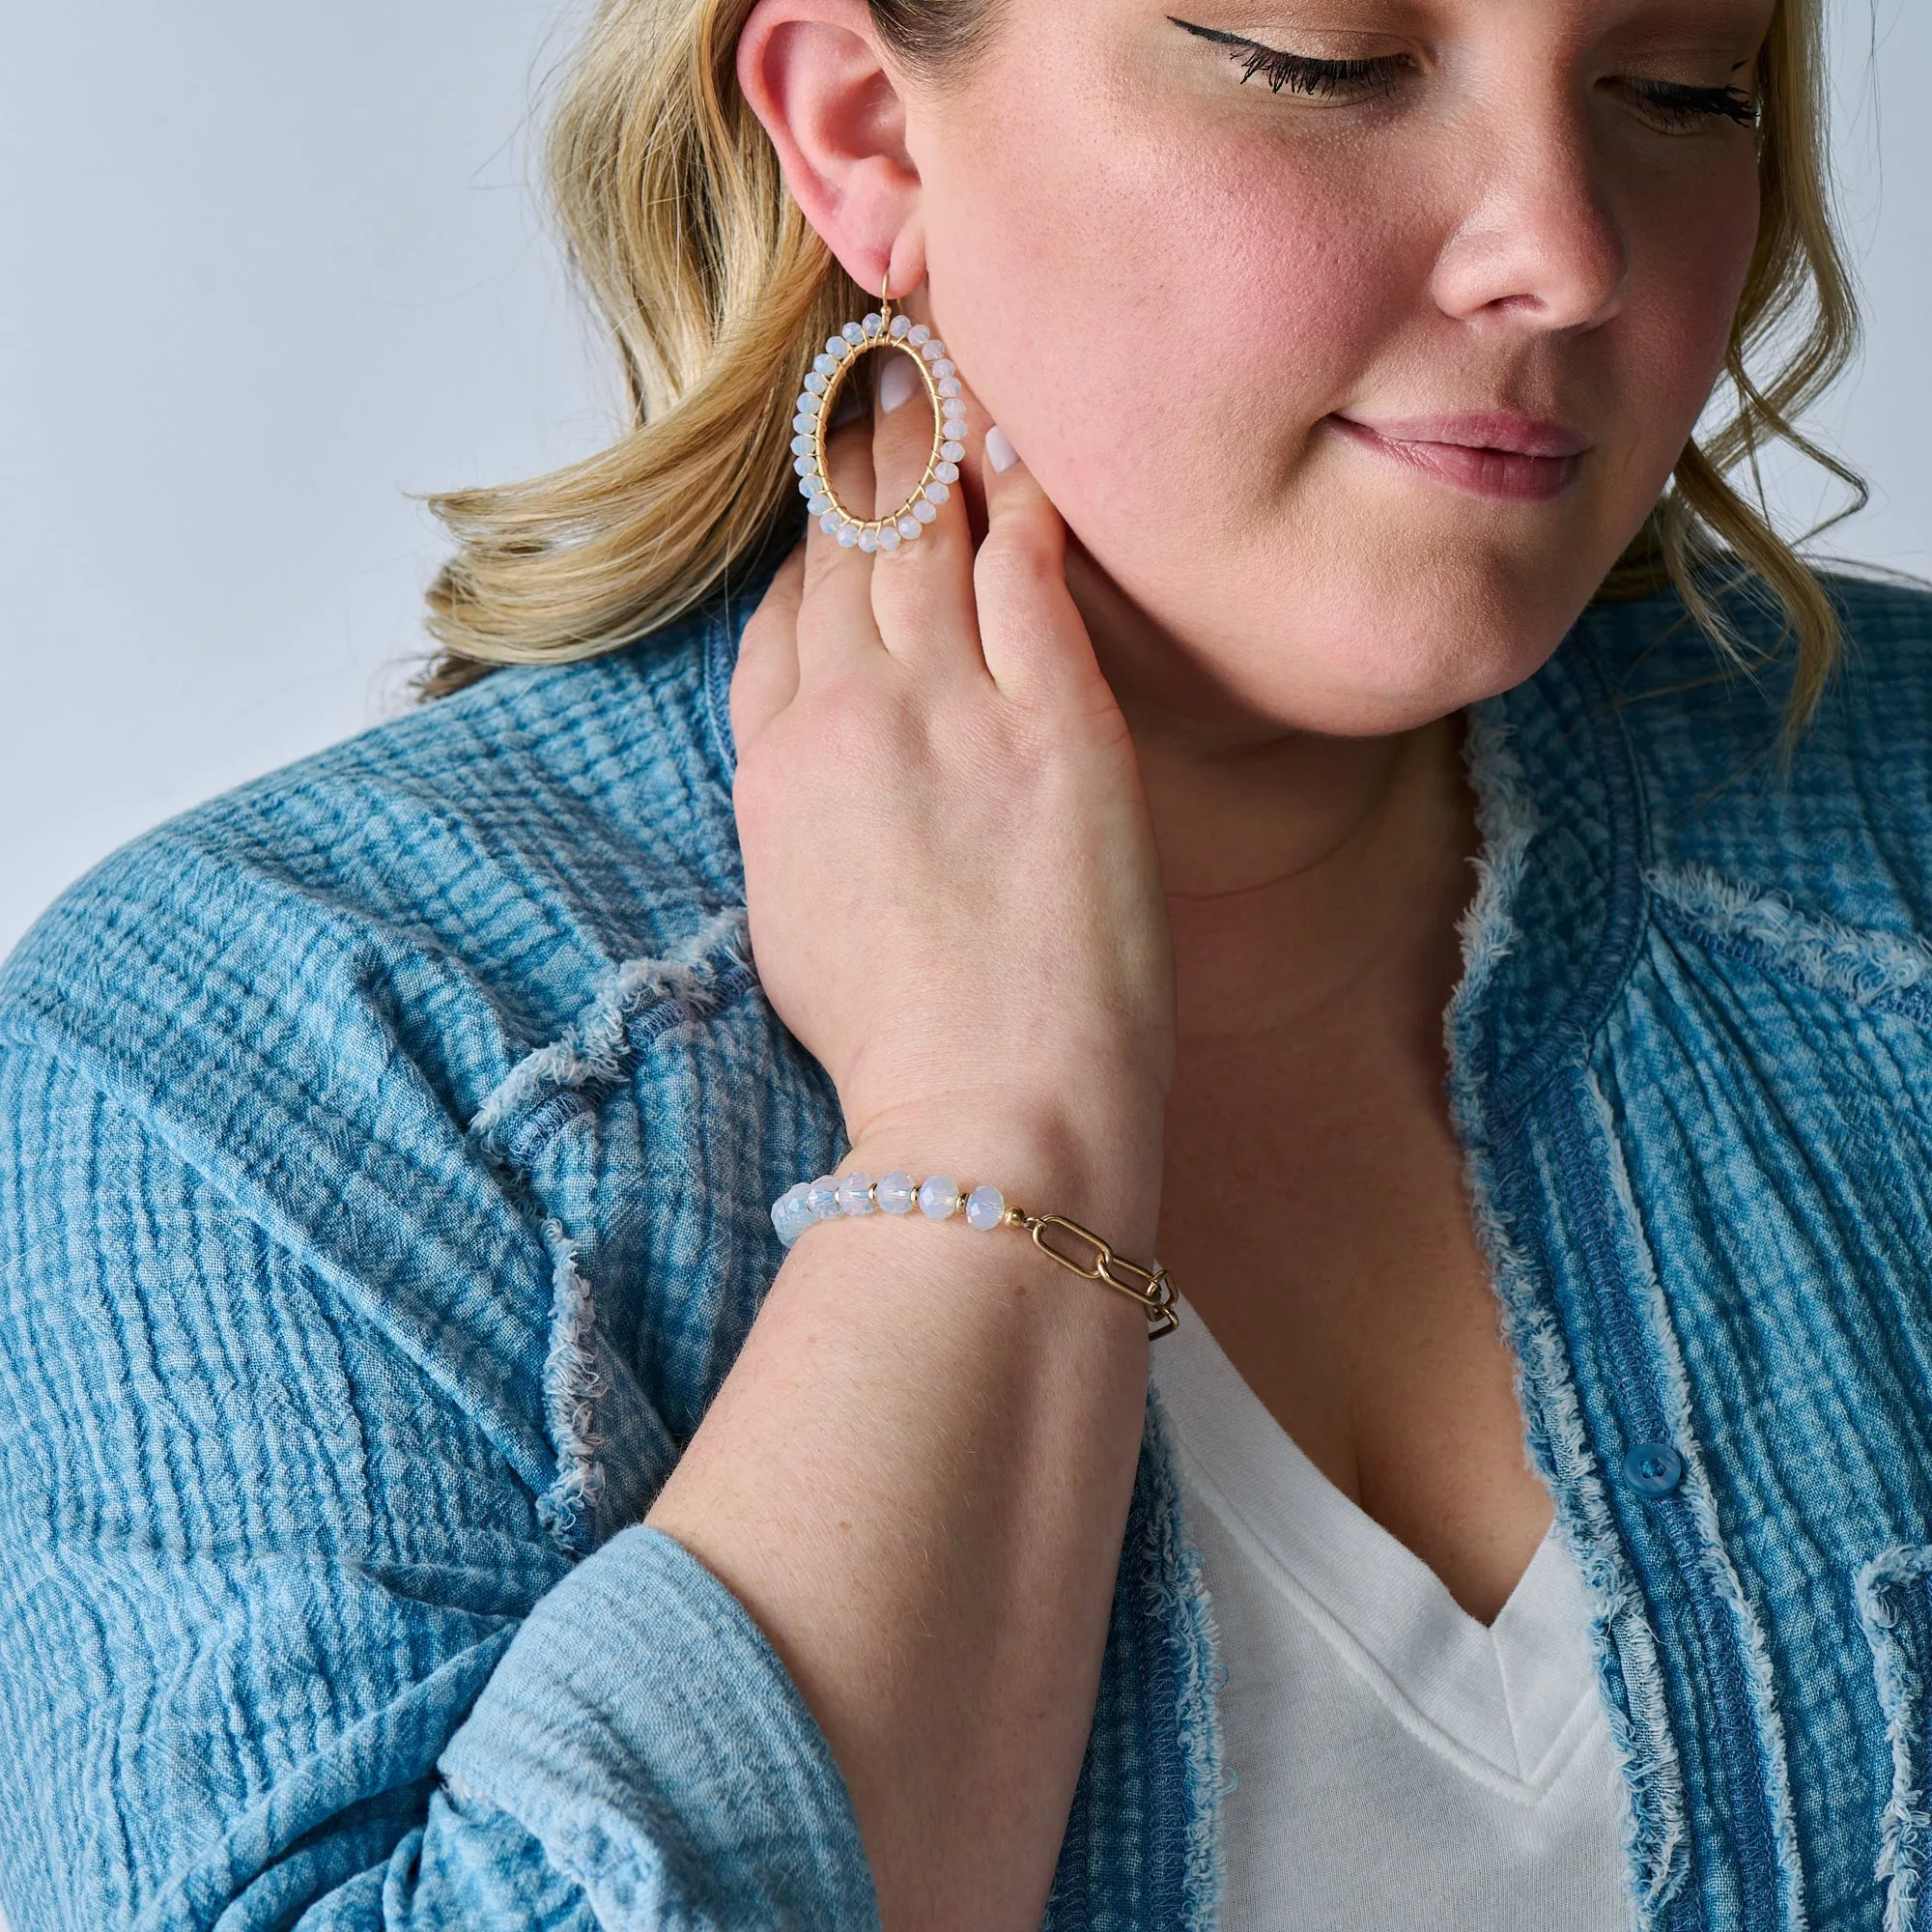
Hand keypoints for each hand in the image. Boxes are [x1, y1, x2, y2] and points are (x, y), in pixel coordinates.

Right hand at [729, 340, 1175, 1169]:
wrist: (990, 1112)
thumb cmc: (902, 1051)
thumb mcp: (799, 924)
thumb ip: (800, 810)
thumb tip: (821, 747)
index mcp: (778, 775)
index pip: (782, 622)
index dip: (806, 542)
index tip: (827, 481)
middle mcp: (849, 718)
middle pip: (843, 554)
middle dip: (857, 455)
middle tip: (876, 372)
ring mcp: (951, 709)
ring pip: (923, 540)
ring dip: (929, 446)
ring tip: (938, 372)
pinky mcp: (1053, 723)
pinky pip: (1024, 572)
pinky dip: (1017, 502)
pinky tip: (1022, 449)